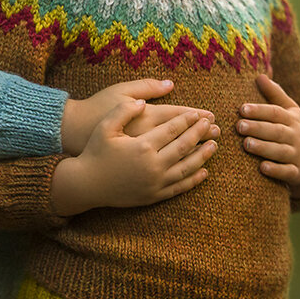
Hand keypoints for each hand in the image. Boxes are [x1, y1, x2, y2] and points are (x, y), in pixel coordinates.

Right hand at [50, 101, 217, 215]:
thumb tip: (143, 103)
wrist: (86, 184)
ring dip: (202, 156)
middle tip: (213, 126)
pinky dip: (193, 180)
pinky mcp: (153, 195)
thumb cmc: (94, 151)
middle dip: (199, 135)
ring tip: (213, 146)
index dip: (187, 121)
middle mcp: (152, 165)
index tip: (200, 114)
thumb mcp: (105, 126)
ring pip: (186, 168)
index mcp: (142, 145)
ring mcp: (154, 182)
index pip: (172, 129)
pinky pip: (179, 187)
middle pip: (183, 147)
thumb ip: (124, 111)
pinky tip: (203, 172)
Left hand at [238, 74, 299, 197]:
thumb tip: (260, 75)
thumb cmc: (294, 128)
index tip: (242, 109)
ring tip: (246, 144)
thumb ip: (274, 93)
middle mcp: (296, 136)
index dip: (259, 110)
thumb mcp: (289, 109)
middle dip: (258, 128)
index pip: (275, 113)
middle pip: (276, 131)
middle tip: (239, 126)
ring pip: (281, 151)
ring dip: (264, 148)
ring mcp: (297, 154)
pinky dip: (276, 170)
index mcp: (292, 118)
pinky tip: (263, 168)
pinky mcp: (297, 172)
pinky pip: (288, 172)